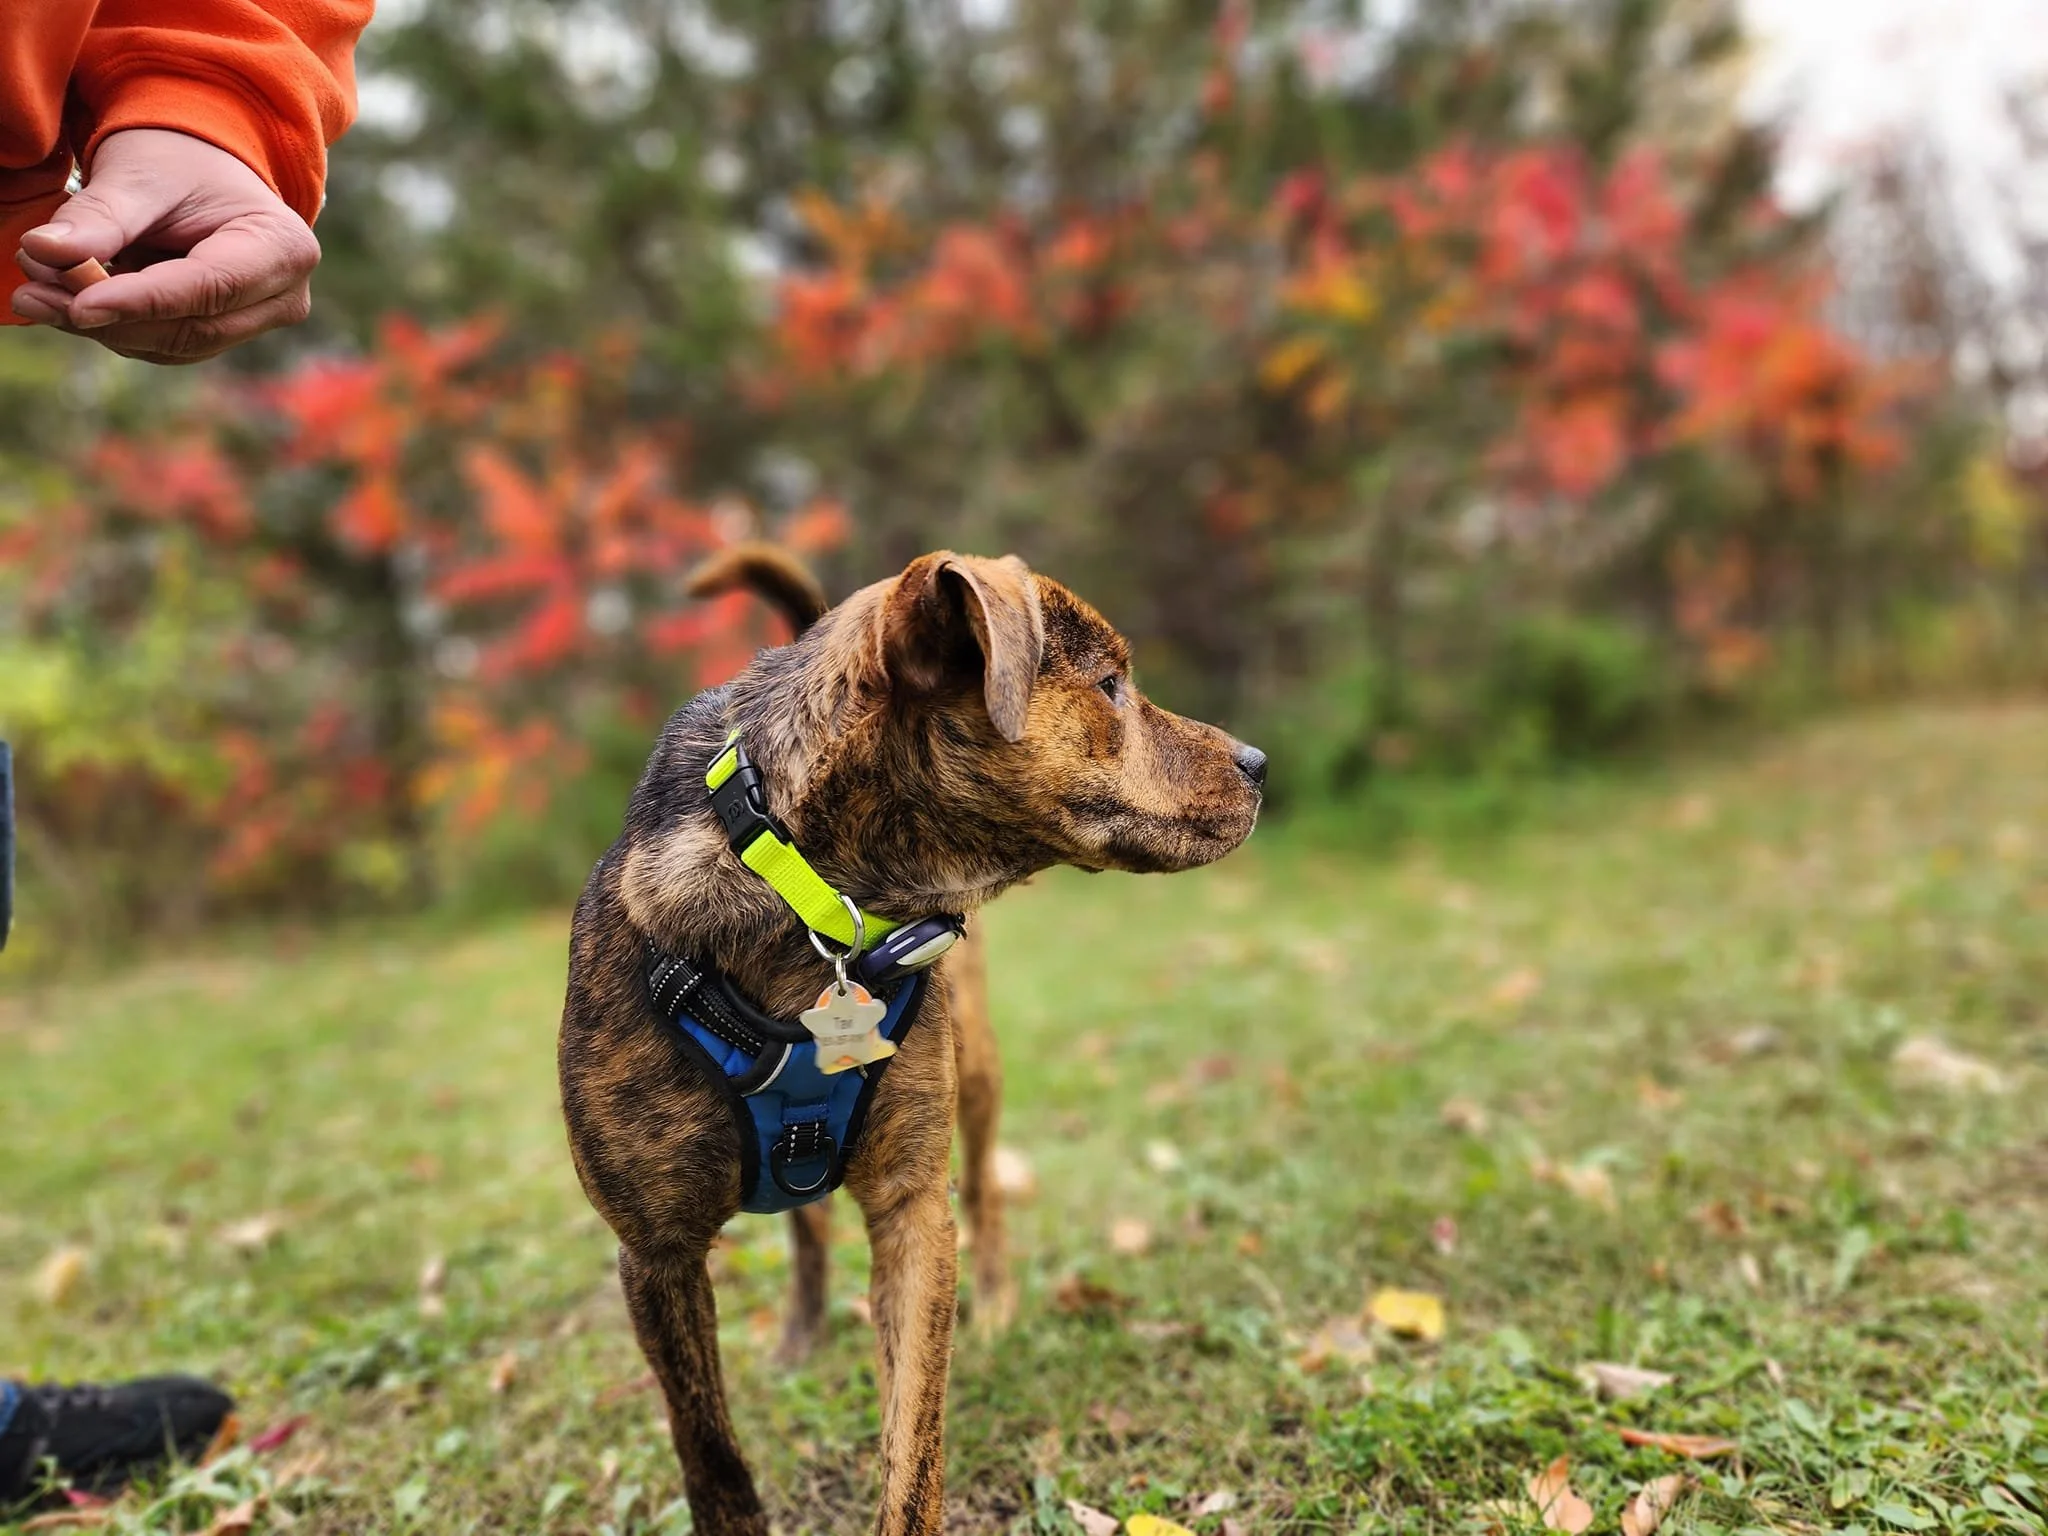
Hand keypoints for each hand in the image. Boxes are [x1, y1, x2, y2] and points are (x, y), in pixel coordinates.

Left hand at [11, 128, 320, 363]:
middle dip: (111, 317)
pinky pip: (162, 345)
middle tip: (33, 293)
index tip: (78, 304)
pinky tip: (70, 298)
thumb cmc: (179, 158)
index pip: (210, 287)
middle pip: (192, 328)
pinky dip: (112, 326)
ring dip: (102, 325)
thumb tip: (41, 250)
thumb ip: (99, 216)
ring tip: (39, 290)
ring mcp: (257, 322)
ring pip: (173, 345)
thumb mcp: (140, 174)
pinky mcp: (222, 334)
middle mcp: (283, 297)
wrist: (199, 165)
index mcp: (282, 248)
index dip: (142, 301)